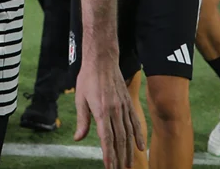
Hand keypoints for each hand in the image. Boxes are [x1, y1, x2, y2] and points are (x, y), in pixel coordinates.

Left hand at [74, 53, 144, 167]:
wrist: (102, 61)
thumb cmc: (88, 79)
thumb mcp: (80, 98)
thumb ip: (82, 120)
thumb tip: (78, 138)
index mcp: (101, 111)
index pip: (106, 138)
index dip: (108, 154)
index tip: (109, 167)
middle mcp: (114, 111)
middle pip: (119, 139)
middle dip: (120, 157)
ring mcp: (123, 107)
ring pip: (128, 134)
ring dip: (129, 151)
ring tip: (128, 165)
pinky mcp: (128, 103)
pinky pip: (135, 122)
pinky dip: (138, 136)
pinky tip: (140, 147)